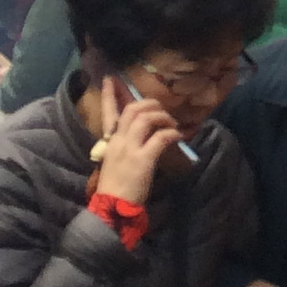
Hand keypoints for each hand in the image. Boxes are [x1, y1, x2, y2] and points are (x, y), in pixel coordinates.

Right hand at [94, 77, 185, 206]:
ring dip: (163, 118)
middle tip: (162, 111)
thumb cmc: (116, 187)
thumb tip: (145, 136)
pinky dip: (172, 134)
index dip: (110, 94)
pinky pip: (161, 137)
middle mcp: (118, 141)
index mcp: (110, 142)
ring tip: (172, 125)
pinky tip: (178, 136)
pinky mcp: (143, 159)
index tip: (110, 79)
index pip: (108, 112)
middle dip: (151, 105)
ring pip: (146, 119)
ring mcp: (130, 149)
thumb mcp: (115, 161)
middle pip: (133, 110)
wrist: (112, 207)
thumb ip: (126, 146)